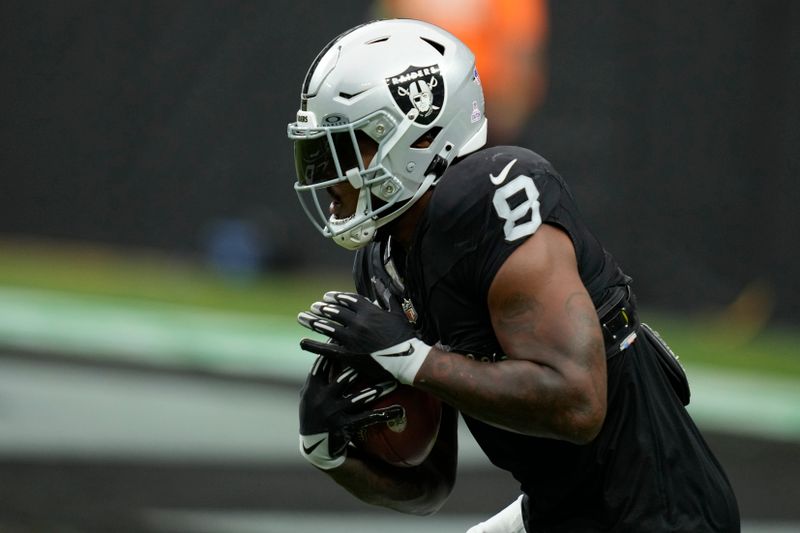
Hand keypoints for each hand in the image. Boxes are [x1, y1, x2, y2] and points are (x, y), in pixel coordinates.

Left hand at [297, 291, 431, 384]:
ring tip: (303, 317)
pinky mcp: (348, 355)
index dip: (335, 297)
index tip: (326, 297)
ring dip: (313, 321)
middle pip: (334, 312)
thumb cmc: (406, 336)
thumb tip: (377, 280)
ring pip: (327, 327)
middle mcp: (358, 322)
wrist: (409, 360)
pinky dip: (313, 345)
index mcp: (369, 310)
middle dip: (322, 308)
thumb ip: (385, 295)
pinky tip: (302, 342)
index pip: (347, 300)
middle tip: (313, 307)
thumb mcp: (397, 312)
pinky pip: (326, 349)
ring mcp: (352, 338)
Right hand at [299, 355, 403, 469]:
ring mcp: (332, 413)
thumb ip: (319, 376)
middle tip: (378, 357)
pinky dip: (384, 414)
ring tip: (393, 383)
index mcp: (312, 388)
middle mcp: (321, 399)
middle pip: (343, 379)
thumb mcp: (310, 395)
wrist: (314, 446)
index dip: (334, 350)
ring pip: (359, 398)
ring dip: (377, 391)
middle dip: (360, 368)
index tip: (348, 338)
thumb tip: (330, 350)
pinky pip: (368, 419)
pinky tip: (399, 411)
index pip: (323, 364)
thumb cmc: (315, 414)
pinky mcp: (343, 427)